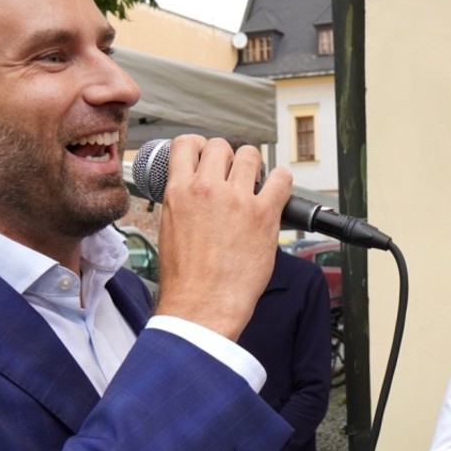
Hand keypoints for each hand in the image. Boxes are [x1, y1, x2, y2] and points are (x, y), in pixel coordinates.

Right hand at [153, 136, 291, 339]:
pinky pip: (281, 179)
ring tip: (254, 183)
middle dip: (227, 158)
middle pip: (221, 146)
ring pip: (251, 155)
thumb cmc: (185, 280)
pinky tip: (277, 191)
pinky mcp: (263, 214)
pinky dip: (281, 181)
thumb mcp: (169, 230)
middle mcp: (207, 189)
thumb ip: (182, 203)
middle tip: (232, 176)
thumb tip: (192, 192)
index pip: (186, 144)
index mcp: (179, 192)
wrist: (202, 306)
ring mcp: (237, 199)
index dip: (198, 146)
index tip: (206, 155)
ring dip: (253, 166)